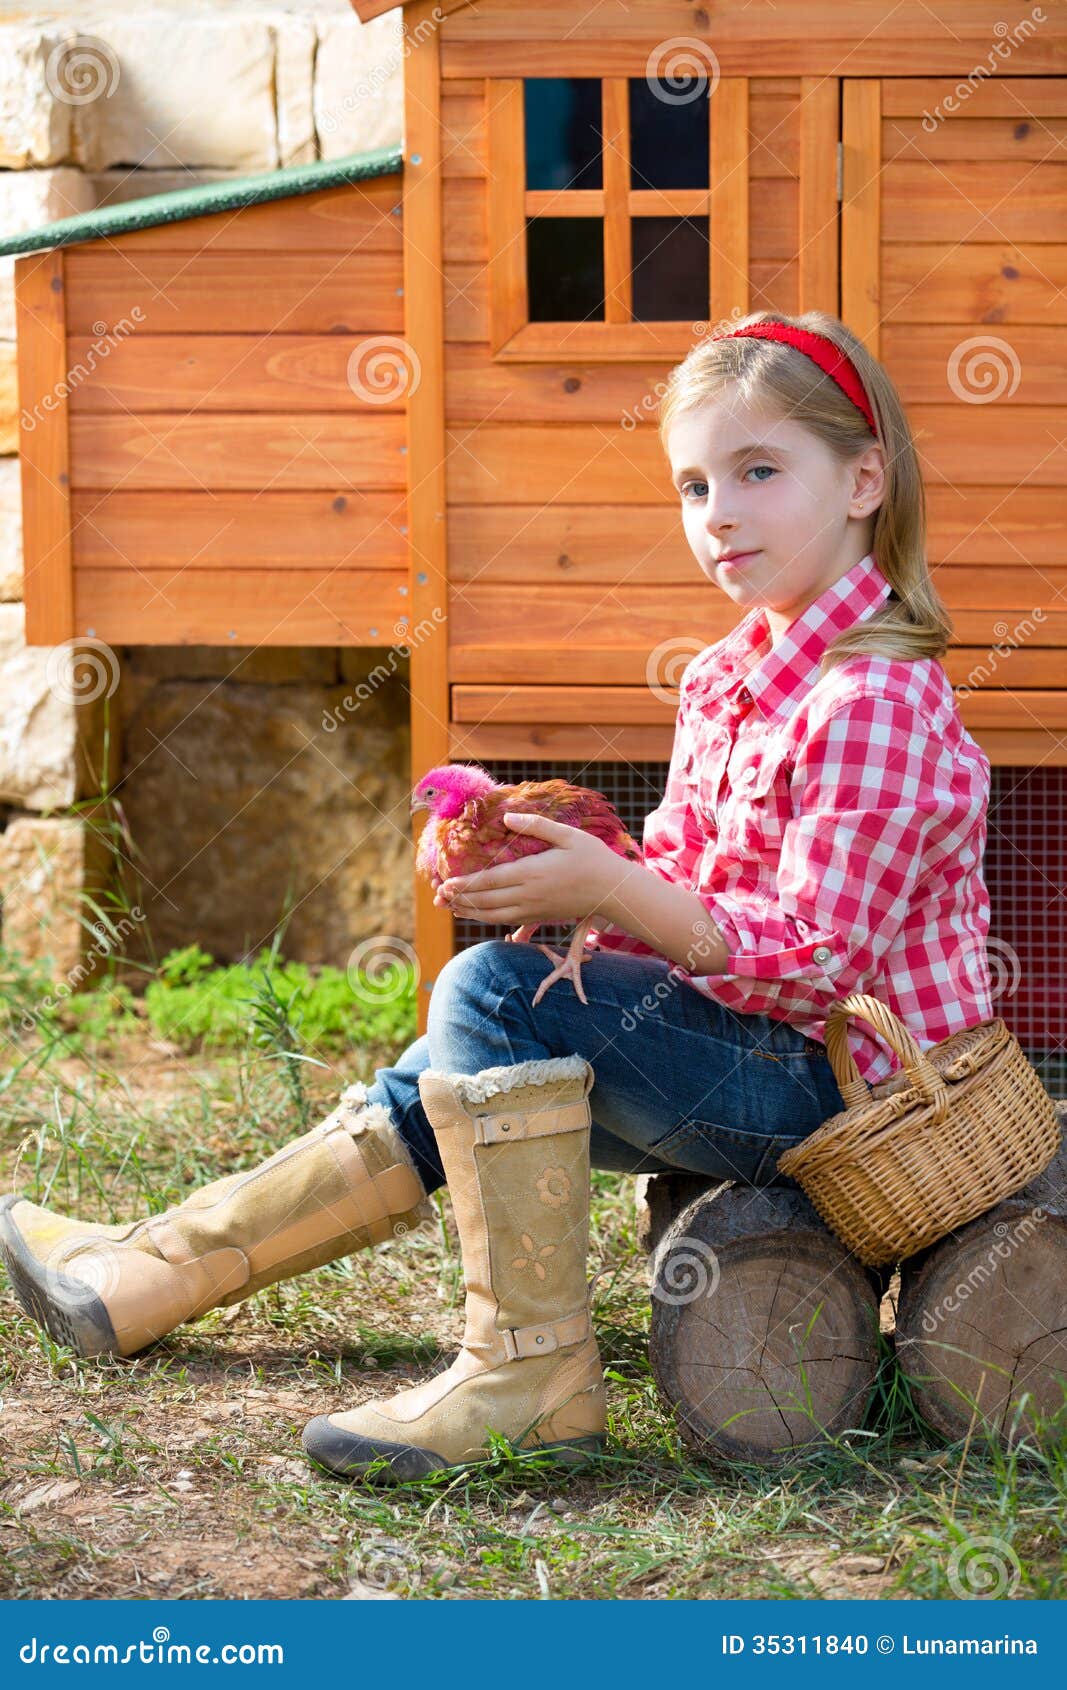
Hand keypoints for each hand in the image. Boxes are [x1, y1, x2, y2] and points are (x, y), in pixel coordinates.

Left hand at [433, 812, 623, 925]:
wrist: (612, 892)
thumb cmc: (592, 859)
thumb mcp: (568, 835)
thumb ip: (537, 826)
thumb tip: (509, 817)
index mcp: (533, 872)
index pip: (491, 881)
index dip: (465, 884)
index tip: (445, 883)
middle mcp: (528, 894)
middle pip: (486, 901)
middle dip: (459, 899)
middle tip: (437, 896)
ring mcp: (532, 908)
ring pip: (492, 914)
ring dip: (468, 911)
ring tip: (448, 906)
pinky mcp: (537, 916)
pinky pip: (505, 920)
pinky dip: (485, 918)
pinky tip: (473, 913)